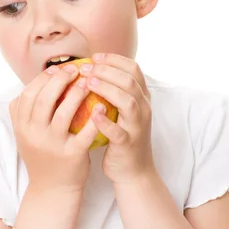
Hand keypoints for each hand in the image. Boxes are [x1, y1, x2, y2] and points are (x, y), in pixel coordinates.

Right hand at [9, 64, 104, 194]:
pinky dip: (94, 119)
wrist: (52, 188)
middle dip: (61, 80)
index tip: (58, 69)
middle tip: (76, 70)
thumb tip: (32, 84)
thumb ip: (23, 112)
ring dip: (77, 94)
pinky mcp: (71, 155)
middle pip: (45, 99)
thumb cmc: (42, 156)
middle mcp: (34, 135)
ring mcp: (52, 146)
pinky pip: (85, 133)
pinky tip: (102, 107)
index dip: (43, 78)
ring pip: (64, 113)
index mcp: (22, 127)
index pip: (28, 94)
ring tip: (89, 83)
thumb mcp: (24, 136)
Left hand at [80, 53, 155, 184]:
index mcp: (142, 98)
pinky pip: (118, 131)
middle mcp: (143, 109)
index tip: (94, 57)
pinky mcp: (128, 144)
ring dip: (107, 89)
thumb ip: (114, 93)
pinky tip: (93, 114)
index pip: (133, 69)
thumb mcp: (121, 112)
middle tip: (85, 68)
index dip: (114, 60)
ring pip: (127, 102)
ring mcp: (137, 127)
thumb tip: (91, 71)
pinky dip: (106, 122)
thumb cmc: (121, 138)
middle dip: (107, 71)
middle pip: (129, 81)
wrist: (133, 171)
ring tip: (88, 83)